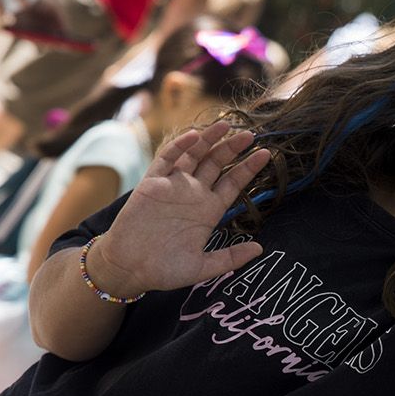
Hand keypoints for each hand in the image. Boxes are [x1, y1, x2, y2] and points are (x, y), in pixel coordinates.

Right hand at [87, 122, 270, 295]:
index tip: (266, 154)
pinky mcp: (152, 183)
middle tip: (250, 134)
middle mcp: (193, 194)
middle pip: (217, 164)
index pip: (233, 183)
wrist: (129, 269)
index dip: (248, 168)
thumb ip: (230, 258)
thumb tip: (260, 248)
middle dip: (233, 148)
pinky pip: (167, 159)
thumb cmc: (164, 270)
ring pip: (195, 155)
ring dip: (209, 139)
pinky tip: (194, 136)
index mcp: (209, 211)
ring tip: (226, 125)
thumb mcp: (202, 267)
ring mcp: (173, 186)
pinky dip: (180, 146)